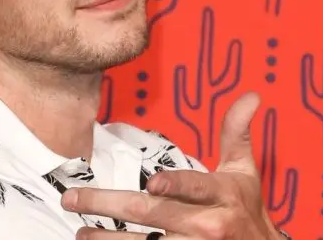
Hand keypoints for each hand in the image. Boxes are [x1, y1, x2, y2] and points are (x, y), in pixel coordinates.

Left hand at [60, 92, 282, 238]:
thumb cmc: (246, 209)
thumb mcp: (245, 171)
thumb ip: (237, 132)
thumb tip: (251, 95)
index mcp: (222, 195)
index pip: (196, 188)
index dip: (176, 186)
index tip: (153, 183)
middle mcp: (208, 225)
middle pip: (154, 214)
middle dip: (109, 205)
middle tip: (72, 199)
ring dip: (108, 239)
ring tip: (80, 232)